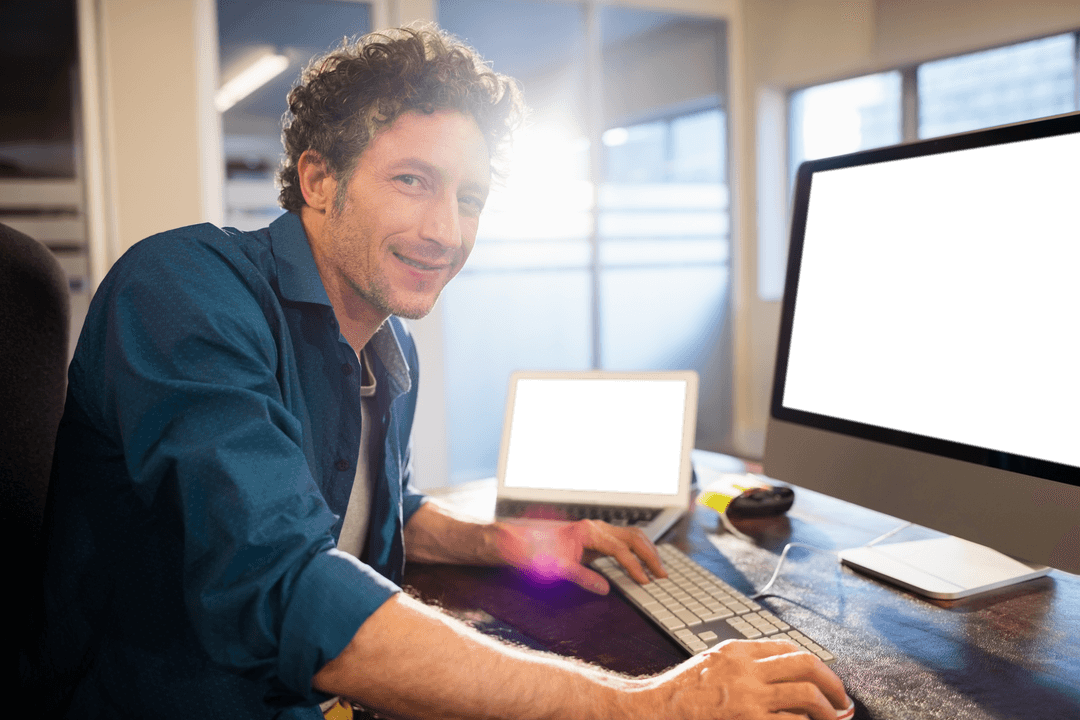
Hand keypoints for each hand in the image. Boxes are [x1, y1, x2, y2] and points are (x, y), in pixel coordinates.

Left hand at [494, 519, 666, 592]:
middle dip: (650, 555)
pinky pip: (623, 539)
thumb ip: (583, 578)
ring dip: (647, 551)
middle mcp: (596, 527)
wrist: (520, 544)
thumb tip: (605, 589)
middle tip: (663, 575)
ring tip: (658, 569)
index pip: (621, 549)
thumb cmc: (536, 553)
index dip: (635, 567)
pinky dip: (637, 550)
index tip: (645, 582)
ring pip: (631, 535)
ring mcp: (597, 529)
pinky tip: (642, 562)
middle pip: (633, 536)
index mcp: (589, 532)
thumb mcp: (559, 569)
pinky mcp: (596, 536)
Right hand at [644, 638, 850, 719]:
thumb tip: (781, 674)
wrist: (655, 709)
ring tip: (834, 719)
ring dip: (828, 709)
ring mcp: (749, 697)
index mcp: (738, 651)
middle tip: (842, 699)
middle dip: (833, 684)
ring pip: (807, 694)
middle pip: (806, 666)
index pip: (789, 649)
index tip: (824, 678)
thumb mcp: (713, 662)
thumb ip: (744, 663)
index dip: (814, 664)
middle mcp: (747, 669)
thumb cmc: (681, 691)